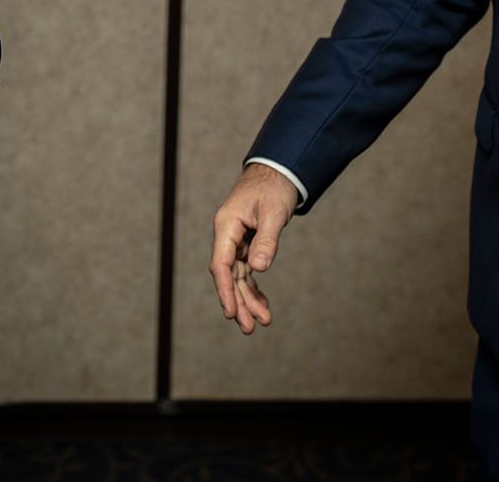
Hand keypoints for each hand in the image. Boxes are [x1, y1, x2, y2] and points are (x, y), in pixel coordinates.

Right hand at [210, 163, 299, 333]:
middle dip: (239, 302)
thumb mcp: (273, 213)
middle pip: (229, 275)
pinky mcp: (247, 242)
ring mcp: (236, 240)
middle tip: (251, 328)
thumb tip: (259, 269)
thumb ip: (266, 241)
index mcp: (226, 226)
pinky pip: (247, 269)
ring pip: (239, 276)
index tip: (231, 312)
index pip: (221, 264)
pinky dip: (255, 286)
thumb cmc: (273, 188)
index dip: (225, 290)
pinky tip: (264, 303)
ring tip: (263, 322)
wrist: (278, 171)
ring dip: (248, 298)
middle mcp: (227, 235)